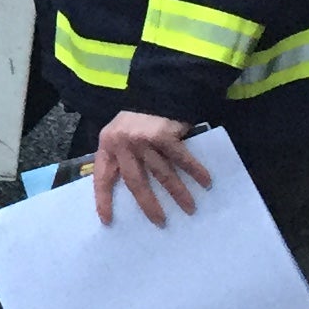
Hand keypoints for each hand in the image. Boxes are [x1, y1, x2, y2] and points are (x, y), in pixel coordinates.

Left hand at [92, 112, 212, 228]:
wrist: (156, 87)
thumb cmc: (137, 117)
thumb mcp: (118, 133)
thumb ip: (120, 156)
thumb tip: (131, 191)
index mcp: (107, 144)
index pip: (102, 177)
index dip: (104, 200)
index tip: (108, 221)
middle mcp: (123, 143)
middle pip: (135, 182)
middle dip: (148, 205)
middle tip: (160, 221)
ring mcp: (143, 139)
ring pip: (162, 173)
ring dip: (178, 193)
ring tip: (189, 207)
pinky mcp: (164, 133)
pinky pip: (181, 158)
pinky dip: (195, 171)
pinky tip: (206, 182)